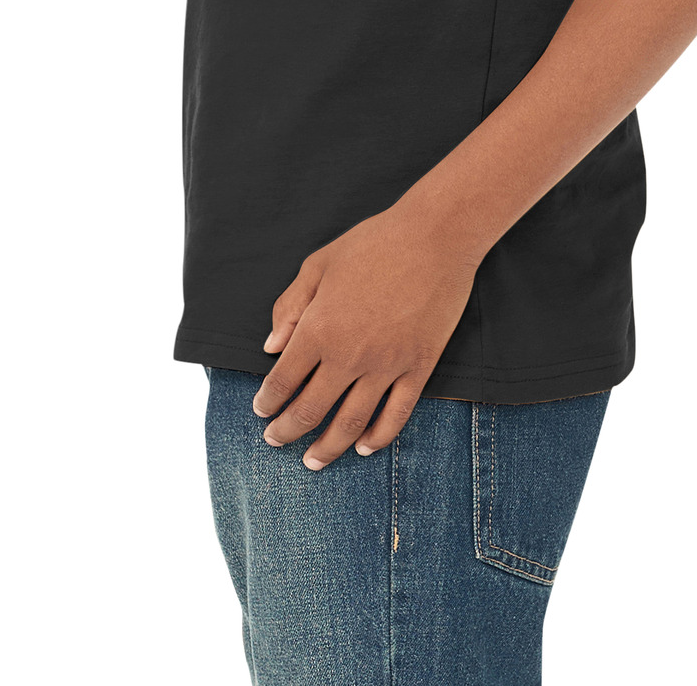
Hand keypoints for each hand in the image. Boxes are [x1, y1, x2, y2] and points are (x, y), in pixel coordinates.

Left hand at [252, 206, 478, 468]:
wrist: (435, 237)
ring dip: (327, 447)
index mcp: (319, 328)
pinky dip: (378, 437)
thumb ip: (290, 306)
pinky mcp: (418, 367)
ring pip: (350, 423)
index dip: (268, 401)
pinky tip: (364, 447)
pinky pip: (396, 415)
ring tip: (313, 460)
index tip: (261, 412)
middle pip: (310, 410)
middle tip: (276, 441)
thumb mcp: (319, 264)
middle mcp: (348, 355)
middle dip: (287, 431)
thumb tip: (270, 347)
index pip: (283, 380)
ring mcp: (386, 365)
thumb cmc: (374, 242)